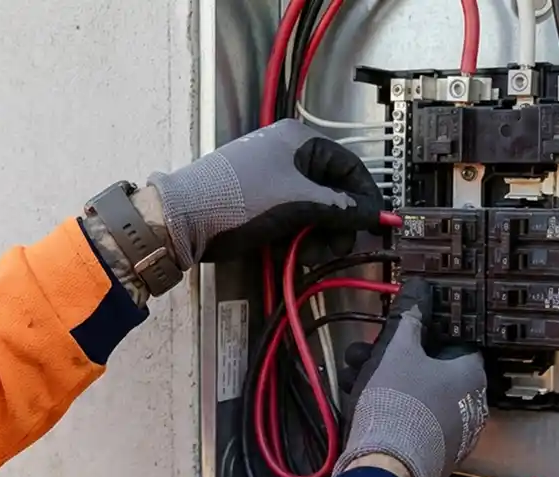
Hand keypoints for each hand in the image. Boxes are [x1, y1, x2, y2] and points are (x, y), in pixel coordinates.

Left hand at [147, 119, 384, 266]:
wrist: (182, 220)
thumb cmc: (238, 201)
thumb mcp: (298, 203)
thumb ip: (342, 208)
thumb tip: (375, 214)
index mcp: (299, 141)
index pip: (350, 167)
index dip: (365, 198)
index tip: (373, 226)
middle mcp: (289, 155)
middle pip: (334, 191)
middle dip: (336, 223)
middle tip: (335, 248)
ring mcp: (274, 178)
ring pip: (315, 210)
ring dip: (317, 235)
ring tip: (305, 253)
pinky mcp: (261, 201)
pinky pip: (294, 218)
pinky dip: (298, 236)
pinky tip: (291, 251)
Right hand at [333, 278, 488, 476]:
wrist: (386, 467)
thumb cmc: (399, 402)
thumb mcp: (398, 350)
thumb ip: (409, 316)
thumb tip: (418, 287)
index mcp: (471, 375)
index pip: (456, 340)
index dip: (425, 330)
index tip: (400, 328)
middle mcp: (471, 404)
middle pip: (430, 369)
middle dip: (392, 356)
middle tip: (364, 352)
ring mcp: (453, 433)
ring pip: (415, 394)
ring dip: (383, 380)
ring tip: (351, 374)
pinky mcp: (432, 453)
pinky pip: (412, 419)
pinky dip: (390, 407)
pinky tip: (359, 401)